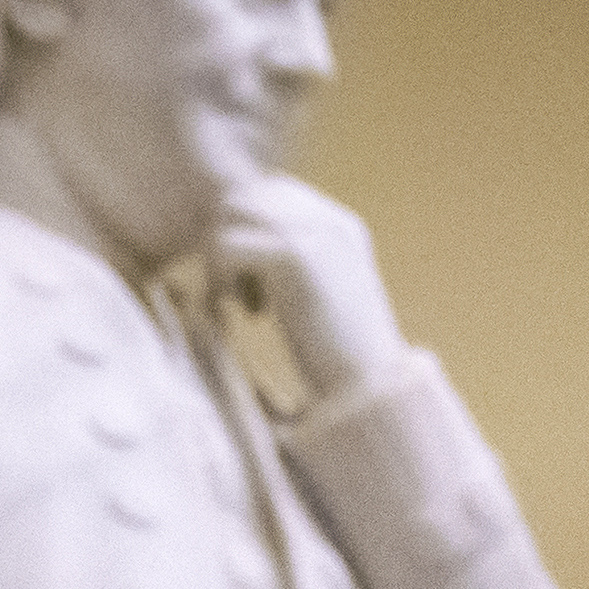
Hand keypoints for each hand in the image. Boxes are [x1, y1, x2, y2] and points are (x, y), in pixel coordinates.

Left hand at [211, 174, 409, 406]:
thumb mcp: (324, 300)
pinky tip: (238, 318)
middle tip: (232, 297)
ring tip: (232, 306)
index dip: (246, 233)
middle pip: (244, 198)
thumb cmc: (342, 363)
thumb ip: (298, 267)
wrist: (371, 394)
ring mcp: (315, 233)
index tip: (251, 289)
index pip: (270, 194)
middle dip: (225, 242)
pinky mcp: (294, 256)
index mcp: (342, 228)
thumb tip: (243, 248)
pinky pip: (225, 247)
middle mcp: (330, 220)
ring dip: (217, 261)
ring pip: (228, 216)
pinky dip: (218, 282)